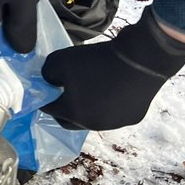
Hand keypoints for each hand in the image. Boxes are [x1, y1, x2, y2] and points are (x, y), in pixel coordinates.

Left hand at [42, 9, 184, 130]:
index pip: (50, 110)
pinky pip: (114, 112)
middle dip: (63, 110)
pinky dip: (109, 105)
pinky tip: (111, 89)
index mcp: (74, 114)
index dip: (45, 99)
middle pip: (71, 120)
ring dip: (88, 108)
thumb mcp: (59, 60)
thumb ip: (47, 74)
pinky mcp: (133, 117)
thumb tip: (49, 82)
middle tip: (62, 94)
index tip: (44, 91)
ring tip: (89, 90)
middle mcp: (94, 125)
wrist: (141, 59)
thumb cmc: (97, 61)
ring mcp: (116, 123)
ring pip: (94, 118)